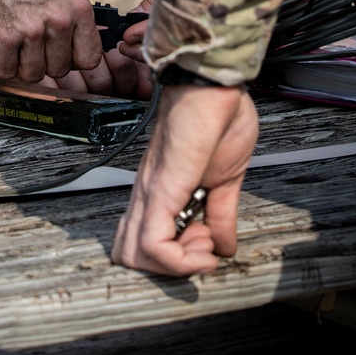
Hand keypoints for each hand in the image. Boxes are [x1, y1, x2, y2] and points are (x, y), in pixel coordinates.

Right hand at [0, 0, 102, 82]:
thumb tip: (87, 31)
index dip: (72, 60)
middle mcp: (59, 21)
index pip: (89, 58)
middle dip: (43, 62)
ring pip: (32, 74)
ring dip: (19, 65)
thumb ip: (76, 9)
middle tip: (29, 48)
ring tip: (12, 46)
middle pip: (59, 70)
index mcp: (78, 9)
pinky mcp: (4, 37)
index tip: (59, 54)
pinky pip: (4, 70)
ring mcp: (31, 31)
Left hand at [111, 83, 258, 275]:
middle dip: (171, 270)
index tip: (210, 249)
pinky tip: (206, 249)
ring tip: (206, 242)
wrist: (214, 84)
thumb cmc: (218, 118)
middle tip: (205, 248)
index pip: (142, 244)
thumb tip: (223, 246)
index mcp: (162, 192)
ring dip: (176, 266)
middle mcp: (148, 194)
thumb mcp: (227, 179)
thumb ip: (222, 213)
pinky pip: (152, 243)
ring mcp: (151, 192)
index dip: (177, 261)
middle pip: (128, 256)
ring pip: (133, 255)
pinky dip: (179, 262)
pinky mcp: (161, 188)